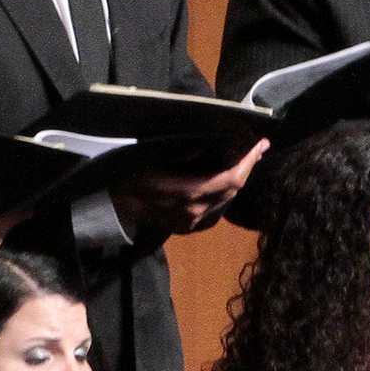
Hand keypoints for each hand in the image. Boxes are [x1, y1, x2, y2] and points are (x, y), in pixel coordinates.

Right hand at [112, 139, 266, 236]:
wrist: (109, 207)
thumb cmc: (125, 178)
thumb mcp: (149, 158)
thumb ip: (181, 152)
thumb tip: (208, 144)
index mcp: (189, 194)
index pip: (232, 179)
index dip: (249, 162)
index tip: (260, 142)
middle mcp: (195, 212)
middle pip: (233, 190)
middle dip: (247, 167)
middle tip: (257, 147)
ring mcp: (191, 223)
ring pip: (227, 201)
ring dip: (238, 180)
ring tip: (245, 161)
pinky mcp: (187, 228)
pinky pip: (216, 211)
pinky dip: (225, 194)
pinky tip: (226, 182)